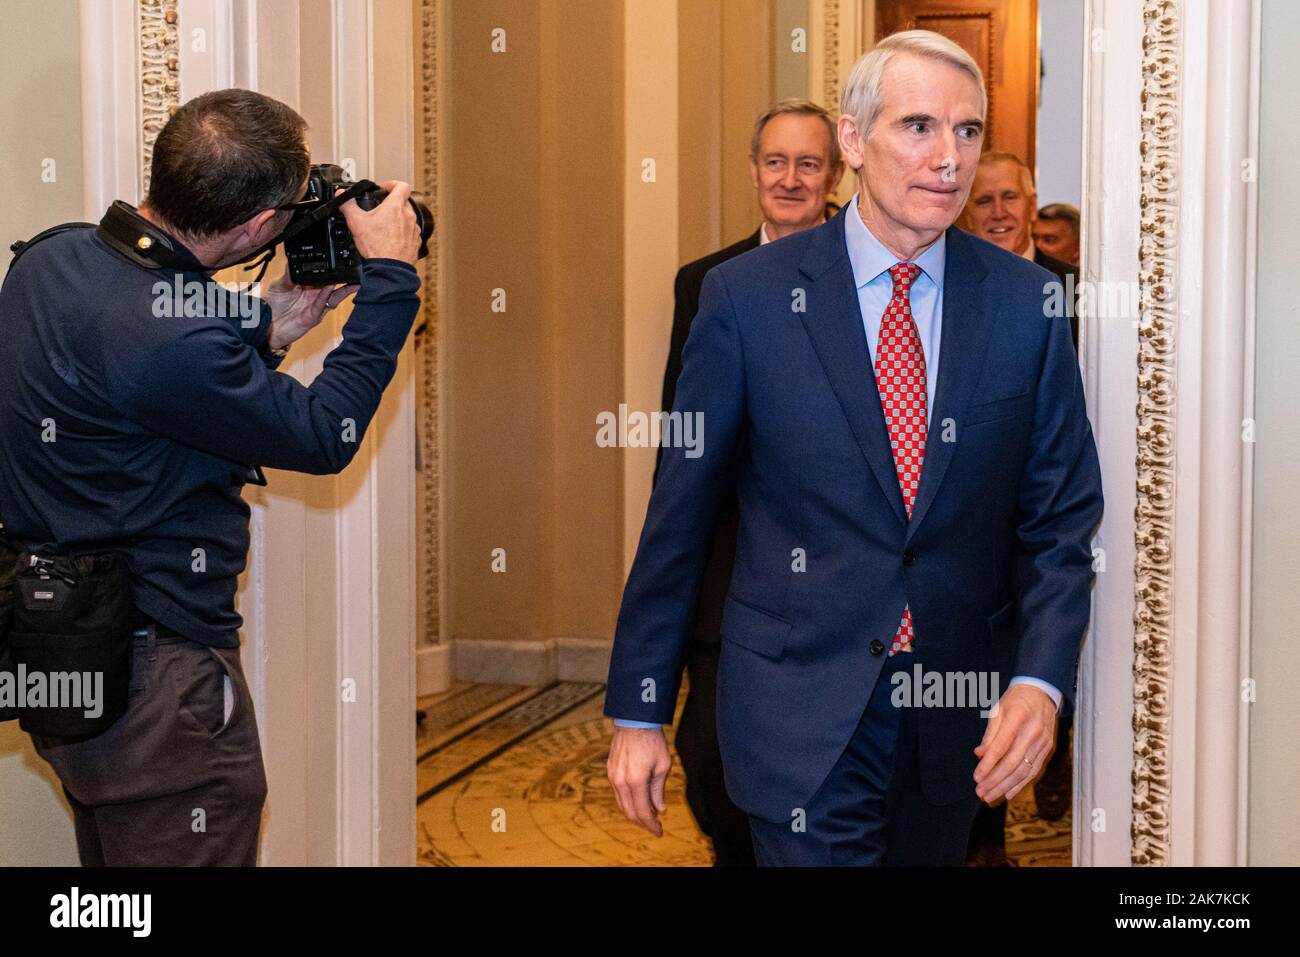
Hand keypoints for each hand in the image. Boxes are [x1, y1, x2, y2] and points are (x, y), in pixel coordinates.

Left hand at [263, 270, 358, 350]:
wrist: (268, 324)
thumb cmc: (274, 305)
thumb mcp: (279, 284)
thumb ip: (288, 273)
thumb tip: (293, 259)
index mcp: (309, 287)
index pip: (324, 276)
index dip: (332, 270)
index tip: (338, 261)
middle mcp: (316, 296)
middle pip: (334, 286)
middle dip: (344, 279)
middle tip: (351, 270)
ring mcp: (316, 307)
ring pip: (334, 297)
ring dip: (342, 289)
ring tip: (347, 279)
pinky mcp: (313, 317)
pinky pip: (322, 305)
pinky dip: (326, 296)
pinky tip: (330, 288)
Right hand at [341, 180, 420, 264]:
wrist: (390, 268)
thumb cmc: (377, 247)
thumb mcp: (356, 222)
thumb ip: (348, 205)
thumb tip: (342, 196)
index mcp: (395, 206)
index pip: (402, 185)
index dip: (392, 184)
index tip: (384, 188)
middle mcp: (408, 216)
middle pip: (403, 202)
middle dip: (392, 203)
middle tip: (380, 209)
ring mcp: (414, 229)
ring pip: (407, 217)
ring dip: (398, 218)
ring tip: (384, 226)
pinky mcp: (416, 241)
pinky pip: (410, 232)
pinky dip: (402, 232)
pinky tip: (391, 239)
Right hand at [607, 725, 671, 835]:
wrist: (634, 720)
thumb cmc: (652, 740)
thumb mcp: (662, 765)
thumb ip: (658, 789)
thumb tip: (659, 809)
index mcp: (636, 781)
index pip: (643, 812)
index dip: (651, 825)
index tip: (659, 832)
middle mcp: (621, 781)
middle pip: (630, 812)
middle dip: (643, 822)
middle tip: (656, 825)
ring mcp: (613, 776)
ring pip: (622, 804)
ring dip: (635, 812)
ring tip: (649, 814)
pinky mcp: (611, 771)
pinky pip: (618, 793)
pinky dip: (628, 801)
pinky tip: (639, 800)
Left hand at [972, 683, 1057, 804]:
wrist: (1042, 693)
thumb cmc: (1016, 701)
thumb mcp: (998, 710)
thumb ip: (989, 735)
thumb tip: (979, 755)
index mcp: (1018, 718)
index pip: (1001, 747)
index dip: (988, 765)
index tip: (976, 778)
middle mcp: (1033, 732)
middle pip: (1013, 764)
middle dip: (995, 781)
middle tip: (980, 792)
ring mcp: (1043, 743)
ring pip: (1023, 771)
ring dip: (1005, 787)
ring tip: (990, 796)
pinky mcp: (1048, 750)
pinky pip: (1034, 771)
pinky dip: (1020, 784)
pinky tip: (1008, 793)